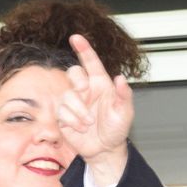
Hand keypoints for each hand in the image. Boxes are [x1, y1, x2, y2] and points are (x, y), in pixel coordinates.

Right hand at [58, 33, 134, 185]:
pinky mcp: (63, 115)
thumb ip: (124, 95)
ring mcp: (73, 102)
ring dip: (78, 110)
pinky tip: (81, 127)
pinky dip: (72, 120)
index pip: (91, 61)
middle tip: (85, 94)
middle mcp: (85, 89)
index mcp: (100, 83)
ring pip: (66, 95)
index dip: (83, 48)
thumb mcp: (125, 113)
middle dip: (78, 83)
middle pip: (73, 73)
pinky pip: (61, 111)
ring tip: (88, 122)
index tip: (76, 37)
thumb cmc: (116, 129)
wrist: (104, 149)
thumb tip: (121, 78)